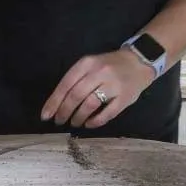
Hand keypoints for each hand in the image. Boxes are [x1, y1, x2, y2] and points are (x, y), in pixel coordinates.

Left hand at [41, 49, 155, 129]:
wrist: (139, 62)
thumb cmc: (109, 66)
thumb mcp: (90, 65)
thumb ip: (75, 80)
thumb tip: (56, 104)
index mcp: (87, 63)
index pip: (66, 85)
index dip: (54, 102)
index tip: (45, 116)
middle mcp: (99, 72)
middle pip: (76, 95)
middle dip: (64, 111)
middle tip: (59, 121)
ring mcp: (114, 85)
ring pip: (90, 105)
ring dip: (78, 117)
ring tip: (74, 123)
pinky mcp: (125, 97)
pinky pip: (107, 113)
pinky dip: (95, 121)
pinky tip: (89, 124)